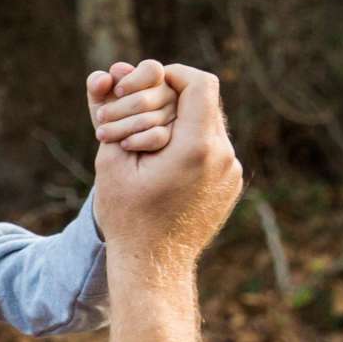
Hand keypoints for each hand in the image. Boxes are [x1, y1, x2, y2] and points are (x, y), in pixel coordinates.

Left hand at [87, 58, 175, 153]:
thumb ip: (97, 85)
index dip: (134, 79)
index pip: (152, 69)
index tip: (118, 91)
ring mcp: (175, 117)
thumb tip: (107, 75)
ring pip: (151, 117)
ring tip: (102, 134)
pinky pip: (158, 136)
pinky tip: (123, 144)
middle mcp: (169, 96)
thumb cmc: (108, 124)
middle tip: (101, 117)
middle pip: (149, 96)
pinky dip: (136, 140)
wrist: (113, 160)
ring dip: (121, 127)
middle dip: (119, 108)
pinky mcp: (175, 140)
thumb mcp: (99, 103)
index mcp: (154, 81)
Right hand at [93, 64, 243, 269]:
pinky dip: (189, 148)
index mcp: (197, 146)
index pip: (198, 82)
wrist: (153, 267)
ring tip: (148, 146)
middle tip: (139, 117)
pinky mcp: (231, 185)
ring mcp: (232, 172)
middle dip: (170, 102)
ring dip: (179, 125)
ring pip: (209, 126)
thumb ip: (116, 114)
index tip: (148, 83)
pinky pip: (213, 150)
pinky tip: (164, 168)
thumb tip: (113, 74)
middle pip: (204, 102)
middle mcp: (224, 155)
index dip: (171, 75)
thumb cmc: (127, 217)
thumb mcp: (110, 162)